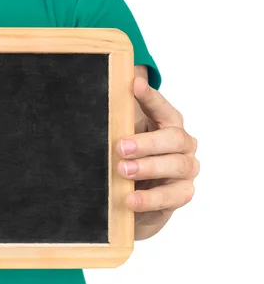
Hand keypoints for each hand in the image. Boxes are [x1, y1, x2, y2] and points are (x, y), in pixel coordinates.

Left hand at [116, 77, 199, 239]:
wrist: (136, 197)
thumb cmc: (131, 160)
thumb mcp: (124, 140)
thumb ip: (119, 125)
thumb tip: (97, 107)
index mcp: (169, 125)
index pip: (163, 108)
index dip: (150, 97)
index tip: (134, 85)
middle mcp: (184, 145)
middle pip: (174, 138)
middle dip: (146, 143)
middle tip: (120, 147)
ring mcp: (186, 170)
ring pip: (177, 166)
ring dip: (148, 168)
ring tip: (123, 171)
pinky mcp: (182, 194)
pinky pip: (171, 196)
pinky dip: (149, 198)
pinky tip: (130, 199)